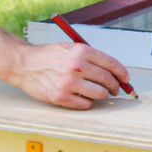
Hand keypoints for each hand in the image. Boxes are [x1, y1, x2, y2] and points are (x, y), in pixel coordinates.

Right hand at [5, 41, 129, 109]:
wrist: (25, 64)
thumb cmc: (50, 55)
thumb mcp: (71, 48)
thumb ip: (91, 57)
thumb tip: (113, 72)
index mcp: (81, 51)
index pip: (111, 64)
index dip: (122, 73)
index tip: (126, 79)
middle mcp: (76, 66)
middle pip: (107, 80)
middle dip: (115, 86)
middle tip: (115, 89)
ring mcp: (68, 83)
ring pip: (99, 94)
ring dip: (102, 95)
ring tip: (99, 93)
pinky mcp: (60, 97)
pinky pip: (85, 104)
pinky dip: (88, 102)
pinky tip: (84, 98)